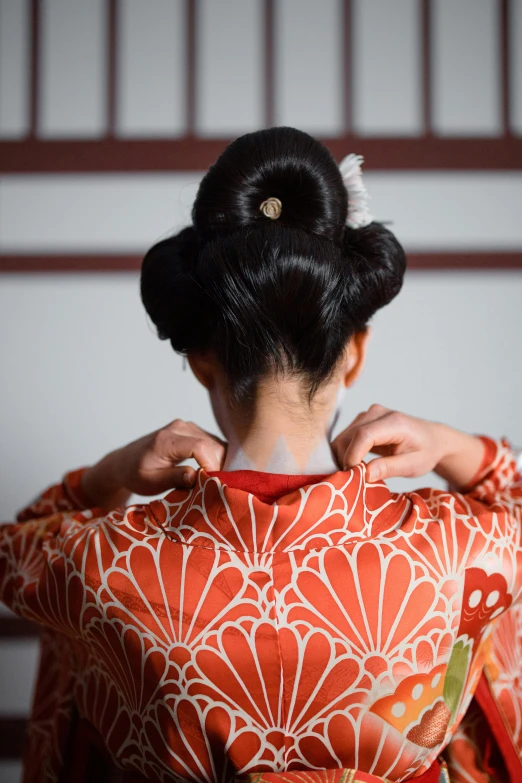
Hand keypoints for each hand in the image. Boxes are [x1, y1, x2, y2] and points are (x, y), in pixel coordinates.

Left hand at [81, 419, 226, 507]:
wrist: (125, 462)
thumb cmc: (136, 474)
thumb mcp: (151, 482)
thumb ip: (174, 478)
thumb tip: (196, 476)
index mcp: (166, 440)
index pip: (200, 447)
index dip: (211, 465)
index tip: (212, 483)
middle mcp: (179, 427)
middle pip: (212, 445)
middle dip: (218, 466)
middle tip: (214, 487)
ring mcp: (186, 426)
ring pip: (216, 444)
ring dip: (218, 462)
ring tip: (212, 481)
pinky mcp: (191, 430)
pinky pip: (211, 443)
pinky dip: (214, 457)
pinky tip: (209, 472)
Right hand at [331, 403, 483, 487]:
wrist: (432, 439)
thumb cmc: (426, 452)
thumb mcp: (413, 465)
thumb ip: (389, 468)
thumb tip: (364, 475)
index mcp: (394, 422)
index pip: (364, 435)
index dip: (353, 456)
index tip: (352, 476)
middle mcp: (377, 413)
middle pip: (348, 436)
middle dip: (346, 460)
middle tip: (354, 482)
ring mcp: (368, 415)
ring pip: (343, 438)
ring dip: (344, 457)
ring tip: (356, 475)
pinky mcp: (362, 421)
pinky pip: (345, 438)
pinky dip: (346, 453)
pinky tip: (356, 466)